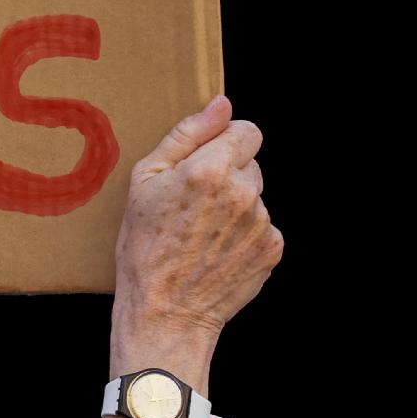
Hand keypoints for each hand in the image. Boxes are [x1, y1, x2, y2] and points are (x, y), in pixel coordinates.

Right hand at [110, 96, 280, 378]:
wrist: (166, 312)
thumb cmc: (144, 246)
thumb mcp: (145, 181)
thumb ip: (187, 135)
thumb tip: (221, 105)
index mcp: (210, 170)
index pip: (246, 130)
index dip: (225, 141)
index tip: (206, 160)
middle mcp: (243, 193)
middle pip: (251, 163)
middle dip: (228, 173)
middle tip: (196, 202)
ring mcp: (261, 223)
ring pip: (256, 195)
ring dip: (236, 204)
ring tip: (203, 231)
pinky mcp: (271, 249)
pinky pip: (263, 225)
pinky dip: (244, 233)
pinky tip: (217, 249)